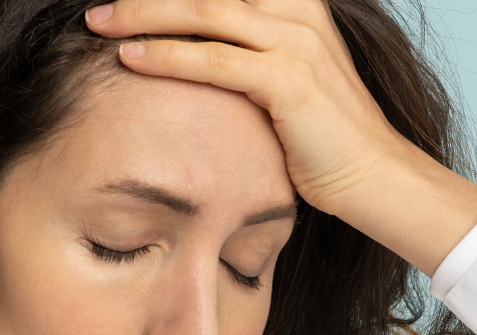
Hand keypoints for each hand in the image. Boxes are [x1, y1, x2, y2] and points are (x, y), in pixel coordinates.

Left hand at [83, 0, 411, 213]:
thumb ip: (248, 48)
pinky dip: (167, 56)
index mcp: (298, 3)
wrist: (376, 176)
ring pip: (205, 13)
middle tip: (100, 7)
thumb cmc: (323, 135)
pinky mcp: (290, 81)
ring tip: (100, 23)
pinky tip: (130, 58)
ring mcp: (297, 42)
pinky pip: (214, 60)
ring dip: (143, 15)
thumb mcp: (288, 74)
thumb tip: (192, 44)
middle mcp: (298, 12)